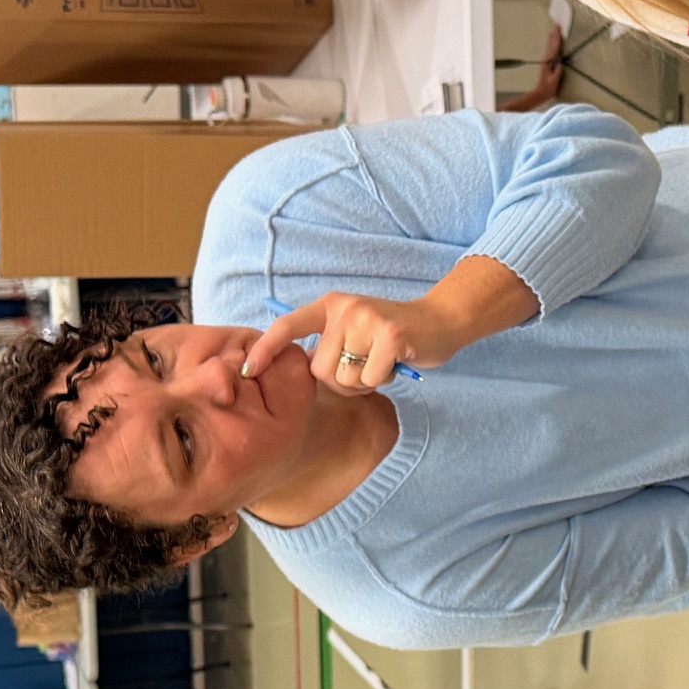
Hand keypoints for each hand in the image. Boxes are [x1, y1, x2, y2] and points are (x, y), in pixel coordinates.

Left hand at [244, 258, 537, 393]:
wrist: (442, 320)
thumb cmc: (393, 336)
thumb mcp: (354, 331)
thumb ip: (328, 345)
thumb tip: (298, 374)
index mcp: (330, 306)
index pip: (287, 327)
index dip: (265, 350)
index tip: (247, 371)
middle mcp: (344, 308)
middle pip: (320, 371)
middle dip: (341, 381)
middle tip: (366, 366)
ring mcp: (367, 319)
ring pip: (345, 379)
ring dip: (364, 382)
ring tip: (381, 363)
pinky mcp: (390, 336)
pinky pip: (370, 379)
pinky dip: (383, 380)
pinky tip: (396, 363)